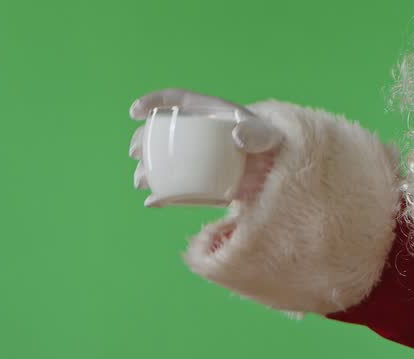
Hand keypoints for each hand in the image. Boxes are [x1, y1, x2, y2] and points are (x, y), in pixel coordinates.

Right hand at [128, 89, 282, 202]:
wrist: (277, 167)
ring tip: (141, 181)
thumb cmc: (271, 145)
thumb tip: (236, 138)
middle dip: (142, 141)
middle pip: (161, 132)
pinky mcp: (199, 181)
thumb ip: (257, 134)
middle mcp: (196, 133)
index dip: (154, 101)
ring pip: (164, 161)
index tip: (135, 111)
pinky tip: (153, 203)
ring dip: (147, 171)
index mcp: (209, 112)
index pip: (177, 100)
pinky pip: (176, 188)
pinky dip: (164, 197)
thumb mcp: (268, 136)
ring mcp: (195, 158)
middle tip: (135, 153)